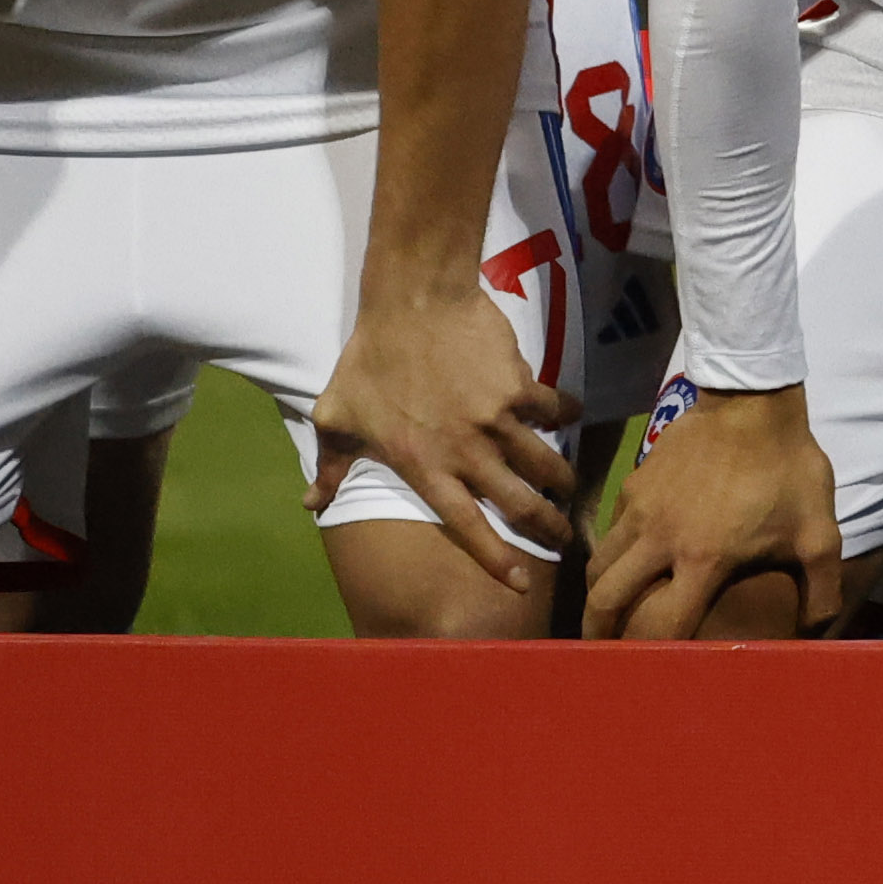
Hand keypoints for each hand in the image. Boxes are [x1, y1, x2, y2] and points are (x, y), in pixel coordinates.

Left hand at [308, 275, 578, 597]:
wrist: (413, 302)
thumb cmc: (370, 361)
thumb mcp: (337, 417)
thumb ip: (332, 465)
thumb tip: (312, 504)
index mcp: (425, 467)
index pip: (464, 524)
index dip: (494, 556)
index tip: (519, 581)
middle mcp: (467, 452)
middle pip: (517, 502)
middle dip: (546, 526)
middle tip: (566, 538)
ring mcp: (497, 419)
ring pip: (543, 462)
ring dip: (561, 480)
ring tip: (570, 489)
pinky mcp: (519, 386)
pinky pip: (552, 409)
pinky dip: (563, 415)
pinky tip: (569, 415)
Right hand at [585, 381, 843, 639]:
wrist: (754, 401)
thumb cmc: (788, 469)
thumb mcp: (818, 531)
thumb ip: (821, 587)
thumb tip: (818, 630)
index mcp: (703, 560)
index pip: (663, 625)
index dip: (654, 656)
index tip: (650, 676)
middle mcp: (660, 541)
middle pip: (605, 602)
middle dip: (597, 635)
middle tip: (600, 656)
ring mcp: (640, 510)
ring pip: (599, 566)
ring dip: (597, 596)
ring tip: (603, 615)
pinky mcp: (634, 484)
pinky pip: (609, 530)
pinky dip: (609, 553)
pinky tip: (623, 560)